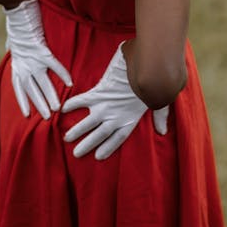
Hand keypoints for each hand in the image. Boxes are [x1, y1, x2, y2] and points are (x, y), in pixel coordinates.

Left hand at [4, 0, 71, 118]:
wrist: (17, 10)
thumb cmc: (16, 24)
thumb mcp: (11, 41)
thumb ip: (13, 48)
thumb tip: (9, 47)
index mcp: (16, 65)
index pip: (18, 88)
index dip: (22, 102)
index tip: (27, 115)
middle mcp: (24, 65)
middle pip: (31, 90)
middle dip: (39, 104)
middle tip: (47, 118)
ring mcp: (33, 59)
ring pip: (43, 83)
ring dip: (51, 96)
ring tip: (57, 108)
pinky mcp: (42, 51)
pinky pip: (54, 66)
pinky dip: (62, 74)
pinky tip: (70, 83)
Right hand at [62, 43, 168, 159]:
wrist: (146, 70)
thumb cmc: (155, 84)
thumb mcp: (159, 102)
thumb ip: (159, 117)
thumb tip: (163, 131)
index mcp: (130, 120)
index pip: (117, 139)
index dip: (107, 148)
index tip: (98, 156)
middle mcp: (115, 117)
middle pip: (99, 135)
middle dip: (86, 145)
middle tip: (76, 153)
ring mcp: (106, 106)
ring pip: (87, 123)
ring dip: (76, 131)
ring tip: (66, 138)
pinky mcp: (99, 92)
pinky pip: (82, 100)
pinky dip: (72, 104)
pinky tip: (63, 109)